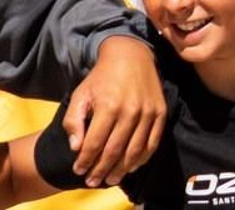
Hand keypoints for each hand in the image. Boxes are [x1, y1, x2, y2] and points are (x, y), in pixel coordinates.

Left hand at [63, 36, 165, 185]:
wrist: (130, 54)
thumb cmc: (101, 77)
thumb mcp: (81, 93)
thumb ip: (73, 120)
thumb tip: (76, 148)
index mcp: (108, 105)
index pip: (95, 144)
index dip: (85, 161)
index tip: (78, 170)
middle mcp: (130, 110)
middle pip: (114, 151)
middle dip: (101, 170)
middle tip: (92, 181)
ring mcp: (148, 112)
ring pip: (134, 152)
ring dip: (120, 170)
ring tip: (110, 179)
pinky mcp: (160, 112)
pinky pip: (152, 144)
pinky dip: (142, 159)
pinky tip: (131, 166)